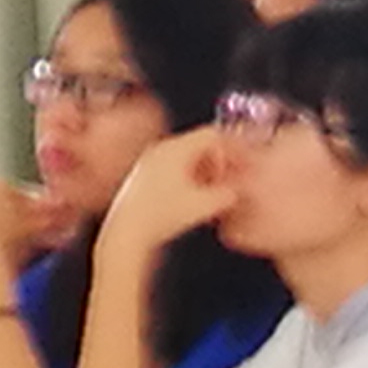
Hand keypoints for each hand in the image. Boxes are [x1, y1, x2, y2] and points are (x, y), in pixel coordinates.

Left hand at [102, 127, 236, 253]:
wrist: (128, 233)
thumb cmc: (158, 219)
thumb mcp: (205, 205)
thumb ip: (228, 194)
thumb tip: (237, 190)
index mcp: (175, 148)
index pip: (212, 134)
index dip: (231, 148)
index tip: (239, 162)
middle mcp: (160, 150)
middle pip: (200, 146)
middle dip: (219, 163)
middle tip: (229, 180)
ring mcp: (150, 162)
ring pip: (187, 159)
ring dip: (205, 173)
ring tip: (212, 194)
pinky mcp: (143, 177)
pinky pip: (174, 170)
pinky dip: (189, 180)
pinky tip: (193, 200)